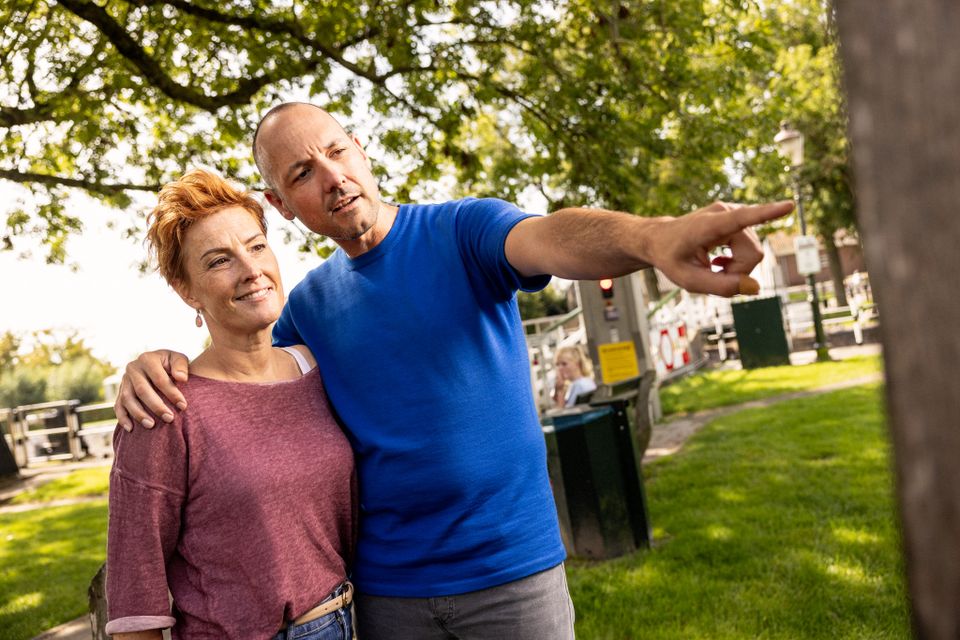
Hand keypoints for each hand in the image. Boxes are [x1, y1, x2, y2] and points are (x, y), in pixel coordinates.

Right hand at [115, 350, 189, 431]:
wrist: (157, 365)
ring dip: (139, 414)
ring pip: (128, 399)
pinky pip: (118, 406)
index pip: (159, 379)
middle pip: (142, 390)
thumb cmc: (171, 364)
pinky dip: (123, 418)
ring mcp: (124, 381)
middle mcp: (133, 369)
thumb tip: (182, 378)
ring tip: (151, 425)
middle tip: (169, 418)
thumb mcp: (178, 359)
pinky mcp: (120, 392)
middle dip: (156, 406)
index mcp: (147, 359)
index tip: (183, 406)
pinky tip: (131, 429)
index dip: (172, 393)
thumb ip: (181, 366)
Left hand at [646, 200, 792, 296]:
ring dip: (737, 267)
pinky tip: (719, 261)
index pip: (743, 218)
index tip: (789, 205)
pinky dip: (738, 260)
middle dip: (739, 272)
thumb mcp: (688, 280)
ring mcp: (733, 213)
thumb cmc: (671, 258)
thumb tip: (755, 287)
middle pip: (754, 254)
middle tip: (713, 273)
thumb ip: (720, 287)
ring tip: (714, 265)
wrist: (659, 239)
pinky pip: (752, 247)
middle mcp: (725, 212)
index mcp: (709, 224)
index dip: (767, 214)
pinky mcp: (738, 217)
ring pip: (755, 253)